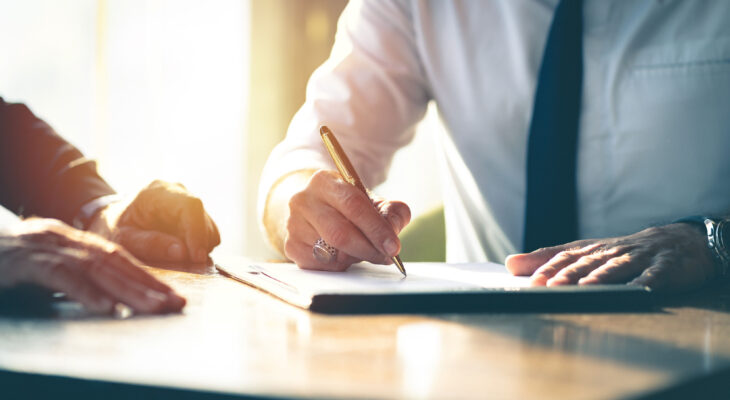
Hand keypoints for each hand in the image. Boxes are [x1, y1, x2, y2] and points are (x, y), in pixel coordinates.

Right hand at [0, 218, 185, 313]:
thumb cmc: (13, 259)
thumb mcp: (50, 262)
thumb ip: (79, 273)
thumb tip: (114, 294)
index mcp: (75, 240)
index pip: (120, 259)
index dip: (148, 278)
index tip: (173, 296)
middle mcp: (67, 240)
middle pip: (116, 263)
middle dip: (149, 286)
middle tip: (174, 304)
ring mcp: (48, 248)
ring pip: (97, 269)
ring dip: (129, 291)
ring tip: (153, 308)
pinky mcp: (28, 263)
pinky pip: (62, 277)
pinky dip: (87, 292)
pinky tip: (108, 308)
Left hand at [91, 180, 219, 263]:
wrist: (110, 219)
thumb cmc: (112, 229)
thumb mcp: (121, 239)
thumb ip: (148, 244)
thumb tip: (182, 252)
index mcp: (157, 192)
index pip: (190, 206)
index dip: (198, 231)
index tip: (197, 257)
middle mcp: (177, 191)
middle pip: (203, 217)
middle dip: (198, 244)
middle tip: (186, 265)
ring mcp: (187, 201)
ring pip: (209, 226)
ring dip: (200, 246)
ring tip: (177, 258)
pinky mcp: (193, 213)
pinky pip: (208, 232)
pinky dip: (199, 245)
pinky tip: (180, 251)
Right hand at [283, 170, 409, 270]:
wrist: (316, 208)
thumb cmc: (348, 206)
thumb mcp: (373, 201)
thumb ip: (392, 212)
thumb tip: (393, 230)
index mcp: (324, 181)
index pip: (353, 205)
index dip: (376, 228)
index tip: (393, 246)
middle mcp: (303, 200)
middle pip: (340, 233)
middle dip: (368, 249)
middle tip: (386, 256)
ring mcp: (293, 224)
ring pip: (331, 252)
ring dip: (354, 257)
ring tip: (364, 251)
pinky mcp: (291, 246)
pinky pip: (321, 265)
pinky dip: (339, 265)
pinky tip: (343, 254)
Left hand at [505, 223, 715, 292]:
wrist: (678, 241)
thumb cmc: (623, 252)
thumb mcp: (586, 253)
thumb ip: (548, 259)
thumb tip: (509, 264)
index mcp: (592, 250)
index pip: (565, 257)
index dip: (548, 269)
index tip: (530, 282)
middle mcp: (612, 252)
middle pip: (587, 263)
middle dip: (567, 275)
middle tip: (549, 287)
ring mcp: (639, 259)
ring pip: (617, 268)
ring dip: (601, 277)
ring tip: (586, 288)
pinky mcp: (665, 268)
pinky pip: (655, 275)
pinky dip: (647, 283)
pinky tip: (640, 291)